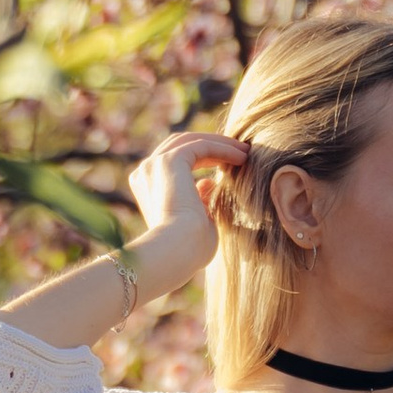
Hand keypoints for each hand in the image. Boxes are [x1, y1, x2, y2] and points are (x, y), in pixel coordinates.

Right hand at [127, 128, 250, 291]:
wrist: (177, 251)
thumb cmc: (188, 249)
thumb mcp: (196, 220)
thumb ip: (200, 199)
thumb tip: (208, 183)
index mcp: (148, 186)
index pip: (177, 161)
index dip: (206, 158)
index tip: (233, 163)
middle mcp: (146, 172)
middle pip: (183, 145)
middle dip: (214, 146)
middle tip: (242, 151)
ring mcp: (155, 164)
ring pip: (192, 141)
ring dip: (221, 144)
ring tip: (246, 152)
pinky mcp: (170, 160)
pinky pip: (201, 145)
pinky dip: (222, 148)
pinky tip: (242, 158)